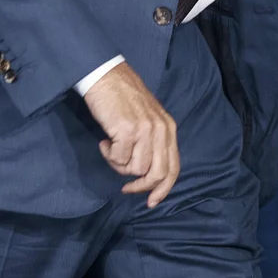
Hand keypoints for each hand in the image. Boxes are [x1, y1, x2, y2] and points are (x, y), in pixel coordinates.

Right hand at [82, 62, 179, 207]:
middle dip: (140, 186)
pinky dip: (109, 154)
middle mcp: (160, 130)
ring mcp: (144, 130)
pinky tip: (105, 140)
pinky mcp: (126, 130)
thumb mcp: (147, 117)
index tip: (151, 202)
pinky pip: (118, 159)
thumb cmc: (121, 97)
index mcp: (168, 128)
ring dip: (118, 164)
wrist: (104, 75)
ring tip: (111, 148)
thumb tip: (145, 174)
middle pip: (156, 174)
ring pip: (134, 169)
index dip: (163, 190)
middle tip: (125, 187)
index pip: (173, 168)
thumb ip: (153, 141)